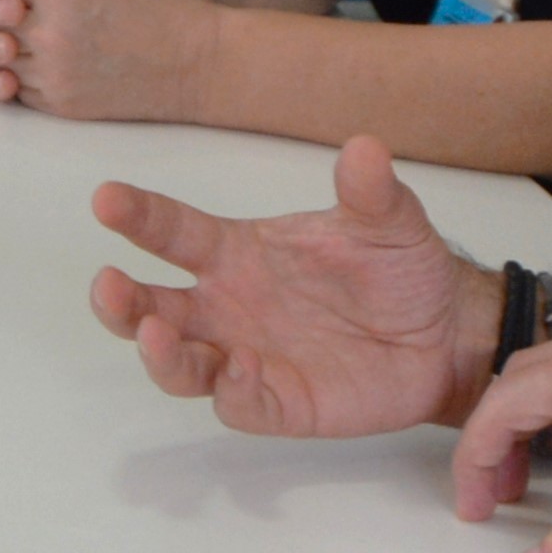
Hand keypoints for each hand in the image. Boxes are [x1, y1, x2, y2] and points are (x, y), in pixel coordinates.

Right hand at [87, 136, 494, 436]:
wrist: (444, 333)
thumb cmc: (400, 269)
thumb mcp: (389, 221)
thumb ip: (369, 191)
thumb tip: (365, 148)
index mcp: (236, 253)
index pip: (172, 233)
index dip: (138, 216)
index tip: (107, 199)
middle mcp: (226, 307)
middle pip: (150, 308)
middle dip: (119, 302)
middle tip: (108, 286)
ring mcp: (246, 357)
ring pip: (179, 365)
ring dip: (160, 353)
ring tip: (156, 332)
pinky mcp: (278, 403)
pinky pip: (239, 404)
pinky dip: (232, 390)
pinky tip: (241, 367)